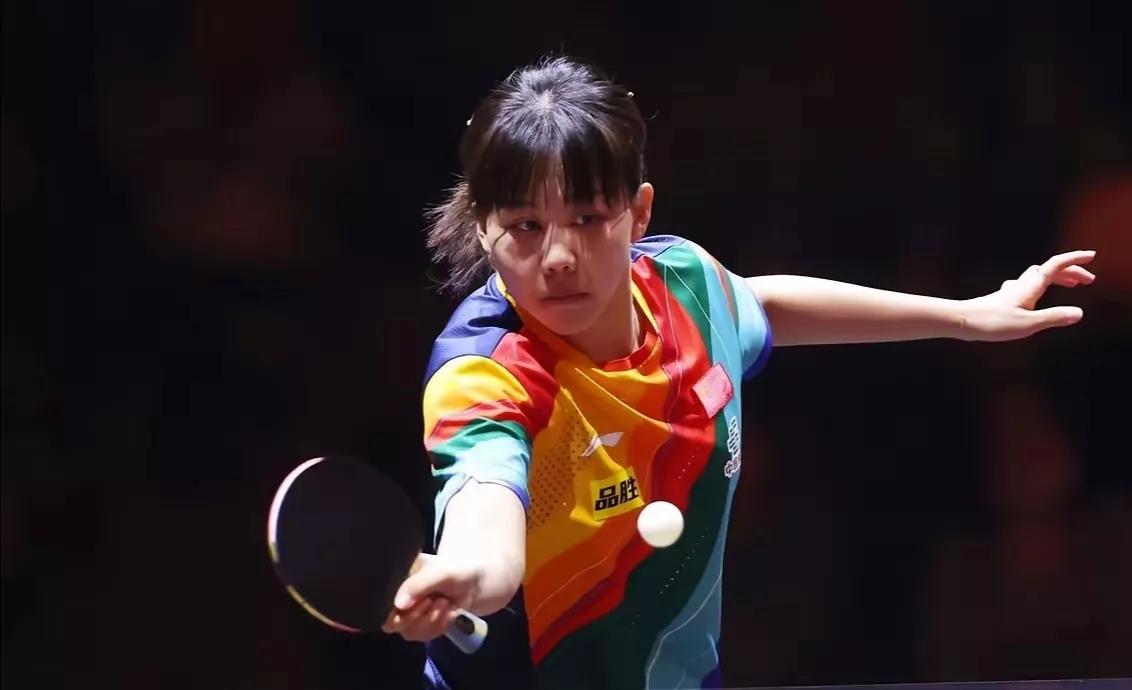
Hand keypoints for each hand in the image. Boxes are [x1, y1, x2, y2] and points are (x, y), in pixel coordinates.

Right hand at [381, 553, 479, 642]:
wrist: (476, 584)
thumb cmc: (456, 571)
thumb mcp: (439, 572)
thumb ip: (418, 585)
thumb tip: (398, 605)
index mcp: (397, 578)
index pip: (379, 600)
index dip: (390, 609)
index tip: (408, 606)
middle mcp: (398, 598)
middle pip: (390, 622)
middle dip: (413, 616)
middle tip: (431, 602)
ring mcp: (409, 614)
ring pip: (408, 632)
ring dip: (429, 622)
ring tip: (444, 604)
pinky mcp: (422, 625)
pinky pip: (423, 636)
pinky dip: (438, 627)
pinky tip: (449, 613)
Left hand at [958, 250, 1095, 341]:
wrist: (960, 321)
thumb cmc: (991, 323)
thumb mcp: (1027, 324)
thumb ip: (1053, 318)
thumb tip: (1078, 313)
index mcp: (1030, 287)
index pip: (1055, 266)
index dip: (1074, 259)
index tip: (1092, 256)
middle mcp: (1022, 285)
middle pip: (1049, 270)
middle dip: (1071, 271)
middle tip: (1088, 279)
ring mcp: (1012, 291)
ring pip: (1038, 277)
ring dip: (1057, 278)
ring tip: (1071, 285)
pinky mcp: (1004, 299)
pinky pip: (1028, 285)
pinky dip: (1041, 286)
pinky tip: (1036, 296)